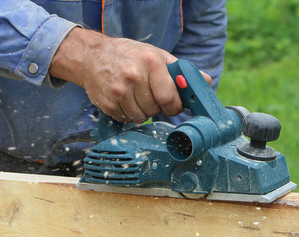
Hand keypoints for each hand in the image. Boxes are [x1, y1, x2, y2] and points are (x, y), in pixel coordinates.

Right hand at [50, 27, 211, 122]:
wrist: (92, 56)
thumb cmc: (131, 56)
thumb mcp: (157, 56)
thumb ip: (181, 71)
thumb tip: (206, 81)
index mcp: (150, 62)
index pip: (169, 98)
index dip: (174, 106)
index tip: (172, 104)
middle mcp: (133, 76)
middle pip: (156, 109)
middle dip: (157, 107)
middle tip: (151, 96)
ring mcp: (118, 91)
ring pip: (141, 117)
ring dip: (143, 112)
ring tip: (137, 96)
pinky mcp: (106, 103)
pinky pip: (126, 119)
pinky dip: (129, 114)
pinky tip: (125, 100)